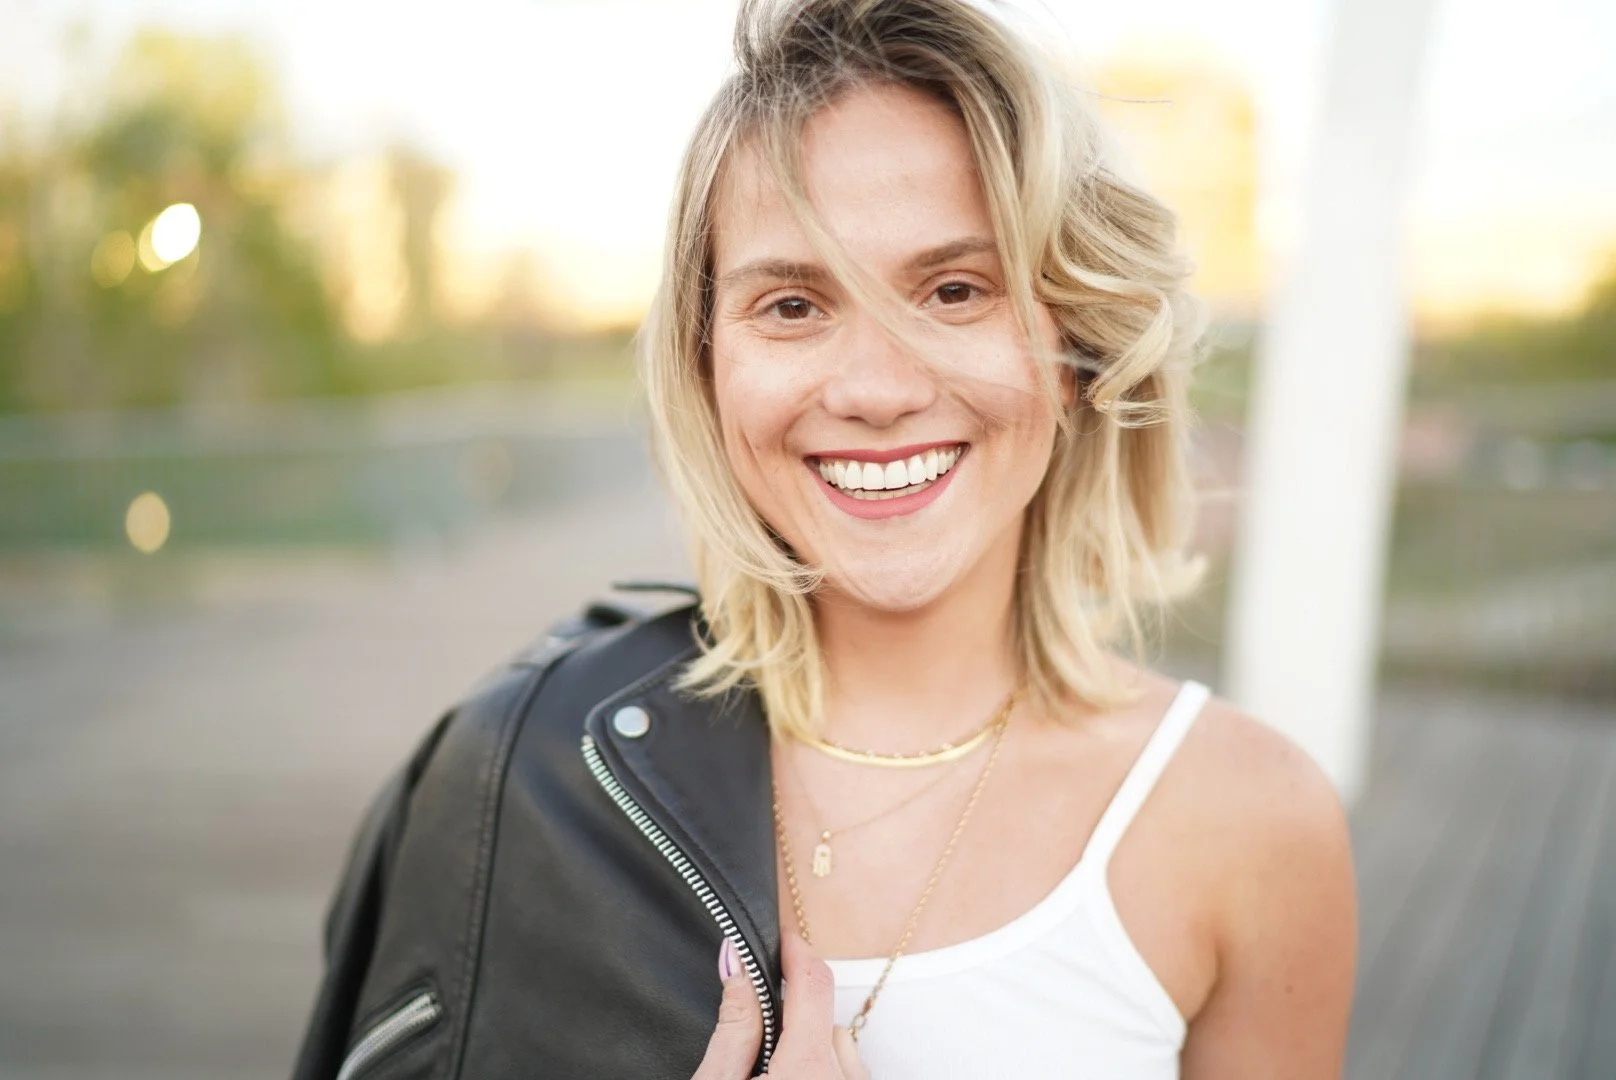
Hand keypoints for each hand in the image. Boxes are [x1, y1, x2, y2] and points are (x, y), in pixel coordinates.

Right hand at [693, 930, 869, 1078]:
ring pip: (840, 1046)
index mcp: (806, 1070)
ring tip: (773, 1074)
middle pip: (825, 1018)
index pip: (813, 983)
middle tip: (757, 1039)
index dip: (796, 951)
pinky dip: (826, 1070)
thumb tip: (739, 964)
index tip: (780, 935)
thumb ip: (735, 1027)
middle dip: (793, 1014)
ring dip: (812, 1046)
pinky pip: (849, 1072)